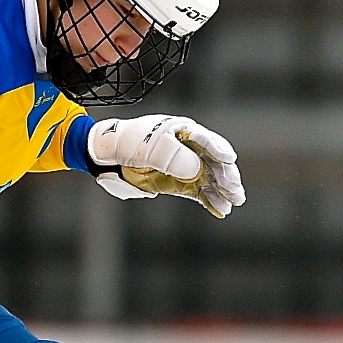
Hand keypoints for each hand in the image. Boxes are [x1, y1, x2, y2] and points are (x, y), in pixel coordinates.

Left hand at [87, 114, 244, 218]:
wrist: (109, 156)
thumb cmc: (127, 143)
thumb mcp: (146, 147)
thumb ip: (170, 156)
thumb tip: (195, 169)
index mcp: (182, 131)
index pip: (206, 140)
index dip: (218, 150)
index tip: (229, 159)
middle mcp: (190, 148)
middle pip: (214, 162)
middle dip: (226, 176)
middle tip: (234, 190)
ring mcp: (186, 167)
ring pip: (210, 179)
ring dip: (222, 191)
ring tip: (232, 203)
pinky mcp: (181, 183)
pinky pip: (200, 192)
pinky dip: (210, 201)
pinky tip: (220, 211)